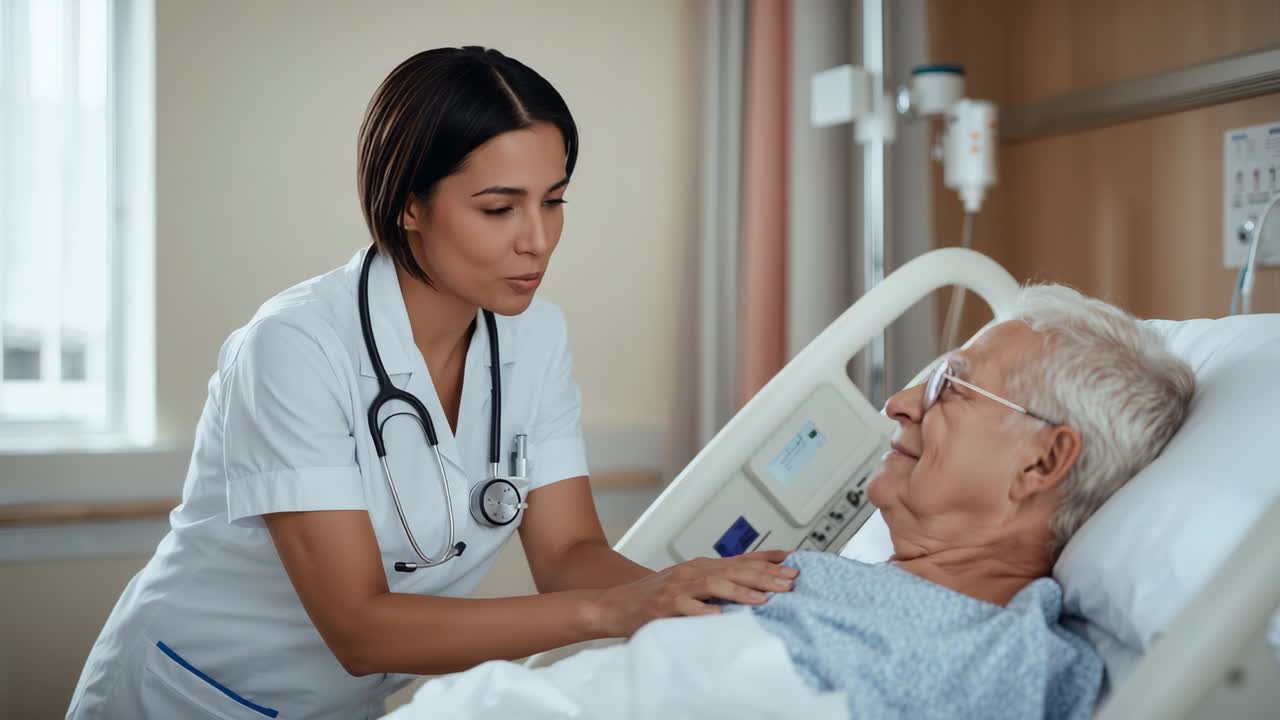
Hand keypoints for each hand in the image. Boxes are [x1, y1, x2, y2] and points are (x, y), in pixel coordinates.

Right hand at [584, 550, 798, 637]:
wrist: (615, 604)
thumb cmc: (656, 596)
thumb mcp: (690, 583)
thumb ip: (718, 583)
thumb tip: (753, 585)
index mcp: (702, 566)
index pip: (741, 559)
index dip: (768, 559)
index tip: (794, 560)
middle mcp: (693, 572)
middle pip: (735, 570)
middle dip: (765, 575)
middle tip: (790, 581)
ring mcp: (678, 587)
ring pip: (715, 584)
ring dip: (741, 591)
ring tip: (764, 598)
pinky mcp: (664, 605)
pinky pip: (687, 608)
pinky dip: (704, 611)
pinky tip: (720, 616)